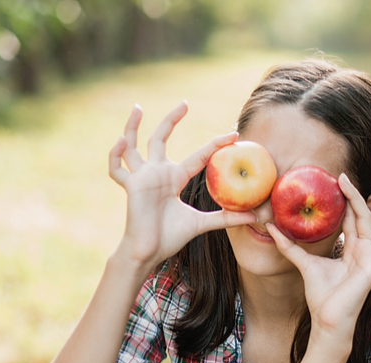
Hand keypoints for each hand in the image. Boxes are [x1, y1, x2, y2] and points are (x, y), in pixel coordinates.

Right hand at [107, 102, 256, 269]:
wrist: (148, 251)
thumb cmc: (170, 237)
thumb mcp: (202, 223)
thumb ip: (225, 218)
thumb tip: (254, 217)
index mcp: (175, 178)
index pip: (198, 156)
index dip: (215, 145)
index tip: (232, 133)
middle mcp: (158, 172)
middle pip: (161, 138)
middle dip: (171, 120)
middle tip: (185, 103)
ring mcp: (142, 177)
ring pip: (133, 146)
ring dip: (132, 127)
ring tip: (137, 107)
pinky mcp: (130, 186)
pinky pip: (117, 168)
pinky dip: (115, 154)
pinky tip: (121, 141)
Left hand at [269, 176, 370, 340]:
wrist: (326, 318)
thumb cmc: (321, 295)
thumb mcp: (304, 264)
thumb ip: (289, 246)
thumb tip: (270, 227)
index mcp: (354, 248)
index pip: (353, 218)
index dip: (348, 199)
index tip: (340, 179)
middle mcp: (366, 252)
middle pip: (368, 218)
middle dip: (361, 196)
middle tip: (348, 177)